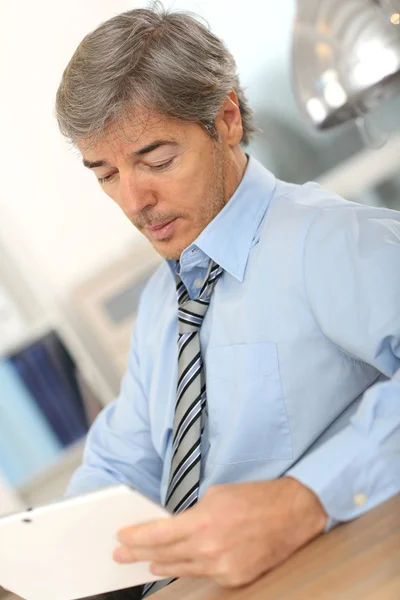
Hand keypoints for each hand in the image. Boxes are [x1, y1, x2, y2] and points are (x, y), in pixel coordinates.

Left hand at [113, 477, 327, 587]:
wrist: (292, 513)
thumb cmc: (255, 497)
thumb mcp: (217, 494)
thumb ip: (193, 513)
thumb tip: (176, 525)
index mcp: (203, 522)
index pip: (158, 534)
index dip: (136, 537)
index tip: (121, 537)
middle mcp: (209, 549)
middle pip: (163, 555)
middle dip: (138, 553)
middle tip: (120, 555)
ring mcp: (222, 568)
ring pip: (181, 569)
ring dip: (160, 564)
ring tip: (145, 562)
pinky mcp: (235, 578)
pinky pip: (204, 574)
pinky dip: (189, 568)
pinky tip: (177, 565)